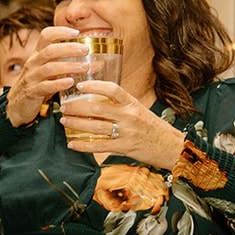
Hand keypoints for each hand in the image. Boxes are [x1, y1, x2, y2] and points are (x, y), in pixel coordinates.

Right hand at [7, 26, 89, 127]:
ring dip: (69, 66)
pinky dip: (58, 83)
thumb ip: (67, 65)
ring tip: (85, 67)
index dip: (60, 31)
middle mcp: (33, 63)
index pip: (46, 36)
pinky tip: (70, 82)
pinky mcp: (32, 92)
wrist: (15, 107)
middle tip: (86, 50)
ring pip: (49, 68)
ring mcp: (32, 78)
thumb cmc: (37, 86)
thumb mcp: (48, 72)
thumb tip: (96, 63)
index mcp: (37, 55)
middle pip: (50, 50)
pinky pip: (45, 86)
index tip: (77, 32)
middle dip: (69, 48)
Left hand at [59, 81, 186, 168]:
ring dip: (76, 124)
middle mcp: (130, 116)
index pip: (112, 89)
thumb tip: (96, 96)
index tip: (79, 85)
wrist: (171, 146)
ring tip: (64, 120)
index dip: (94, 86)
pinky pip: (99, 146)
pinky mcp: (124, 148)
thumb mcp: (139, 109)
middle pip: (98, 109)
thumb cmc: (152, 126)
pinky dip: (83, 145)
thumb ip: (120, 104)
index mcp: (132, 103)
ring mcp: (127, 133)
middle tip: (63, 106)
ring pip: (96, 127)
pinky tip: (71, 143)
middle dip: (77, 107)